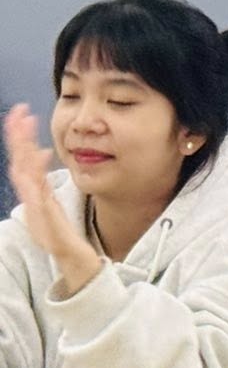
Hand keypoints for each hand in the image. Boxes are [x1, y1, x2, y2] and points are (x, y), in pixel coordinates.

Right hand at [5, 105, 100, 293]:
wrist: (69, 255)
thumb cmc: (58, 229)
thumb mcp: (50, 198)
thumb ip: (44, 177)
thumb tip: (42, 153)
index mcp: (34, 189)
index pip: (23, 157)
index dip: (20, 136)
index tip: (21, 113)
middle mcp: (31, 194)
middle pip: (20, 160)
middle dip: (18, 136)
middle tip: (19, 112)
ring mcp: (36, 203)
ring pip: (25, 171)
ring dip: (23, 148)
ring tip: (25, 128)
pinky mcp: (44, 214)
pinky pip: (37, 190)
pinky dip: (35, 174)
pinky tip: (38, 157)